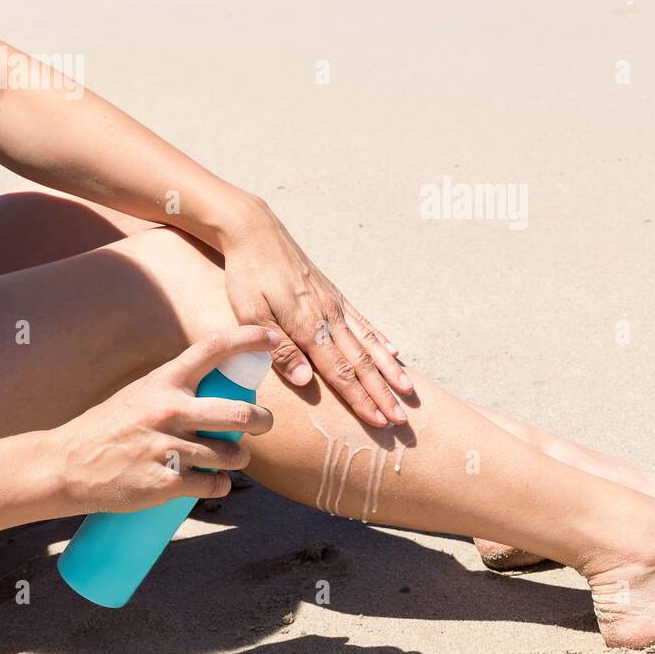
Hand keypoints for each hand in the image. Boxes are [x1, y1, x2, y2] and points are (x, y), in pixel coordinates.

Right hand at [51, 326, 275, 513]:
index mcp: (164, 381)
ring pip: (232, 454)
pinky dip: (220, 485)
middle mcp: (169, 410)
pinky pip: (213, 484)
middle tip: (265, 424)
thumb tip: (222, 384)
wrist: (67, 465)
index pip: (213, 348)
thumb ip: (178, 387)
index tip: (273, 339)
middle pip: (240, 412)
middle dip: (263, 421)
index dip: (249, 338)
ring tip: (235, 458)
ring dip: (241, 458)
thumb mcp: (142, 393)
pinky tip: (216, 483)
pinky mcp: (166, 482)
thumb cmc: (109, 426)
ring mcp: (168, 448)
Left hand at [219, 198, 412, 427]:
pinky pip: (363, 322)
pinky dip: (380, 339)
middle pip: (361, 362)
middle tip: (401, 420)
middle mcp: (329, 316)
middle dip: (381, 393)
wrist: (255, 231)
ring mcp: (335, 305)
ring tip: (407, 391)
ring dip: (388, 370)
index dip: (359, 399)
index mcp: (307, 326)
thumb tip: (307, 381)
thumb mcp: (250, 315)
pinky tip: (393, 351)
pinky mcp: (333, 295)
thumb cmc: (247, 275)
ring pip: (369, 343)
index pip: (339, 371)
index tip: (378, 421)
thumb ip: (278, 350)